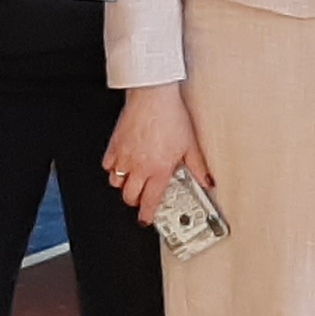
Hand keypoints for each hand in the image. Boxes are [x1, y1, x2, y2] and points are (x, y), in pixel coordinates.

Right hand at [108, 86, 204, 216]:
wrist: (153, 97)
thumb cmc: (171, 117)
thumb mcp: (190, 144)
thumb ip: (199, 167)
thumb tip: (207, 181)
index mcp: (158, 169)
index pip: (150, 201)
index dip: (148, 214)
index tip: (147, 219)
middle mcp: (139, 166)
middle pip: (129, 196)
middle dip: (135, 201)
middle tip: (142, 198)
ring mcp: (124, 157)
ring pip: (116, 183)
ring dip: (124, 186)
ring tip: (133, 181)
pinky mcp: (114, 146)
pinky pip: (107, 165)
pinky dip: (112, 169)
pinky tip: (122, 165)